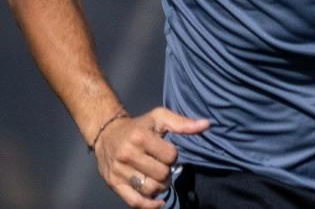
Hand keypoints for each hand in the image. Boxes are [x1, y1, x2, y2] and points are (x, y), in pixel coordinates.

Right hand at [94, 107, 208, 207]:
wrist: (106, 133)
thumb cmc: (139, 126)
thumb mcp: (159, 117)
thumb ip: (182, 123)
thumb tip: (206, 124)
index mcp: (140, 137)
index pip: (170, 156)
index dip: (173, 156)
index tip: (166, 152)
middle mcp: (128, 155)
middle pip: (161, 174)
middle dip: (167, 171)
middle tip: (162, 166)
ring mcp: (119, 171)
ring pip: (150, 189)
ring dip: (160, 187)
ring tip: (158, 178)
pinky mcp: (113, 184)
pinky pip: (134, 201)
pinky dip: (149, 205)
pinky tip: (159, 201)